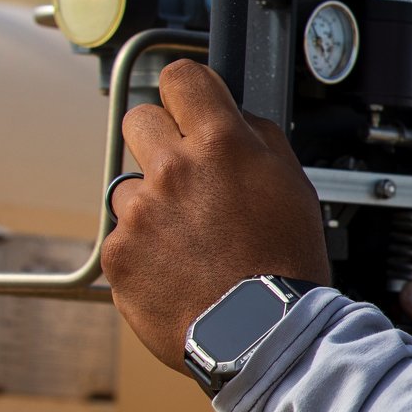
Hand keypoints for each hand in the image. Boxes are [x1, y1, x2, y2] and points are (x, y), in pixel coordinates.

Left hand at [102, 60, 330, 373]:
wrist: (263, 333)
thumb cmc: (285, 265)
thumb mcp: (293, 186)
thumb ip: (258, 140)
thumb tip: (234, 117)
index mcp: (222, 145)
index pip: (182, 78)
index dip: (187, 90)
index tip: (190, 105)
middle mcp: (173, 170)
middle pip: (140, 119)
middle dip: (160, 139)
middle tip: (186, 174)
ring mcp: (140, 212)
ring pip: (128, 184)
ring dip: (151, 202)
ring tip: (188, 237)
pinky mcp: (118, 253)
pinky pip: (122, 235)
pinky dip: (143, 248)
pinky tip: (177, 266)